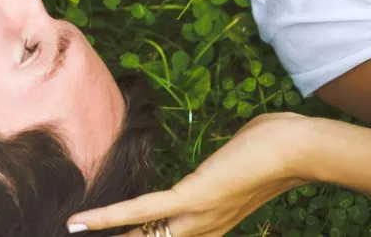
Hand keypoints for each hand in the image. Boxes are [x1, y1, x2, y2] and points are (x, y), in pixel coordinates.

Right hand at [68, 113, 312, 236]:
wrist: (299, 148)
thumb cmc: (275, 144)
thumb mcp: (241, 159)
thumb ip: (223, 165)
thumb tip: (223, 153)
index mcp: (215, 220)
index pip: (169, 236)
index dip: (140, 236)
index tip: (119, 235)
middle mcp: (204, 227)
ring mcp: (197, 215)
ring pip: (142, 234)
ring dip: (106, 235)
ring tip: (72, 234)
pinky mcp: (191, 199)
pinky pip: (141, 211)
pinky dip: (108, 218)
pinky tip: (81, 223)